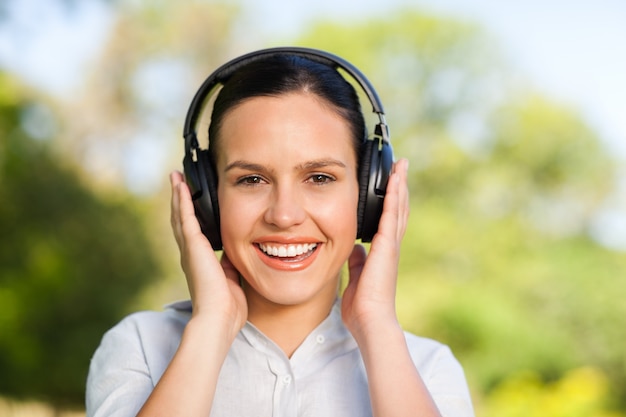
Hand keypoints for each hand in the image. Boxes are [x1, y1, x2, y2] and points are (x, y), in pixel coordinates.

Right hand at [170, 171, 246, 338]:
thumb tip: (234, 254)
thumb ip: (230, 266)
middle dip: (180, 201)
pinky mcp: (192, 245)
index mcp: (200, 263)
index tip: (190, 201)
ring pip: (180, 215)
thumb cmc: (227, 308)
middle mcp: (190, 254)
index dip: (190, 217)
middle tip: (178, 181)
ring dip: (178, 195)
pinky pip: (185, 217)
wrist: (219, 318)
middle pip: (182, 220)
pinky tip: (180, 184)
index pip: (193, 233)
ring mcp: (189, 249)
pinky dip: (182, 199)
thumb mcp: (232, 280)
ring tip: (176, 176)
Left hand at [341, 158, 409, 338]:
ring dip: (399, 186)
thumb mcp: (355, 278)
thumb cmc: (363, 307)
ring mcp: (390, 245)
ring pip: (397, 208)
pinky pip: (390, 215)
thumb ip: (357, 262)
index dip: (391, 202)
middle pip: (398, 210)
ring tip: (401, 166)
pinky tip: (395, 181)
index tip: (392, 185)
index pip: (389, 221)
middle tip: (401, 167)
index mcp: (382, 254)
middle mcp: (390, 247)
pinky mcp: (387, 246)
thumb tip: (355, 249)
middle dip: (399, 187)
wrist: (371, 321)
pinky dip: (393, 197)